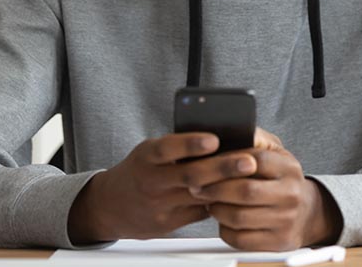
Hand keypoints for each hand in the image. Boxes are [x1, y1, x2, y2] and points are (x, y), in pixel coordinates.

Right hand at [67, 132, 258, 243]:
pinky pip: (199, 212)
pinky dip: (217, 201)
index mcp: (146, 157)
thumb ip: (176, 146)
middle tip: (248, 161)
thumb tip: (217, 137)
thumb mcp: (149, 152)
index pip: (168, 148)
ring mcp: (160, 205)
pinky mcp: (168, 224)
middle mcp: (152, 181)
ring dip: (226, 187)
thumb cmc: (139, 170)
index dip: (191, 144)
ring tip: (250, 178)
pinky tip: (234, 194)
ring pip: (198, 196)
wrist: (111, 206)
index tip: (214, 139)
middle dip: (222, 168)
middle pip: (190, 175)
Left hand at [192, 133, 342, 250]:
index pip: (255, 160)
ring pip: (238, 217)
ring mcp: (285, 220)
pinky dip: (224, 228)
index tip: (206, 163)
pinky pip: (240, 239)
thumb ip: (254, 140)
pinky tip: (222, 218)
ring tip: (209, 200)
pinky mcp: (276, 242)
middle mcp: (290, 194)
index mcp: (288, 167)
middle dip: (215, 188)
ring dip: (216, 209)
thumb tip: (227, 129)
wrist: (306, 213)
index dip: (226, 162)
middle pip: (245, 191)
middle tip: (197, 186)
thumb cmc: (281, 179)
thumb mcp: (275, 153)